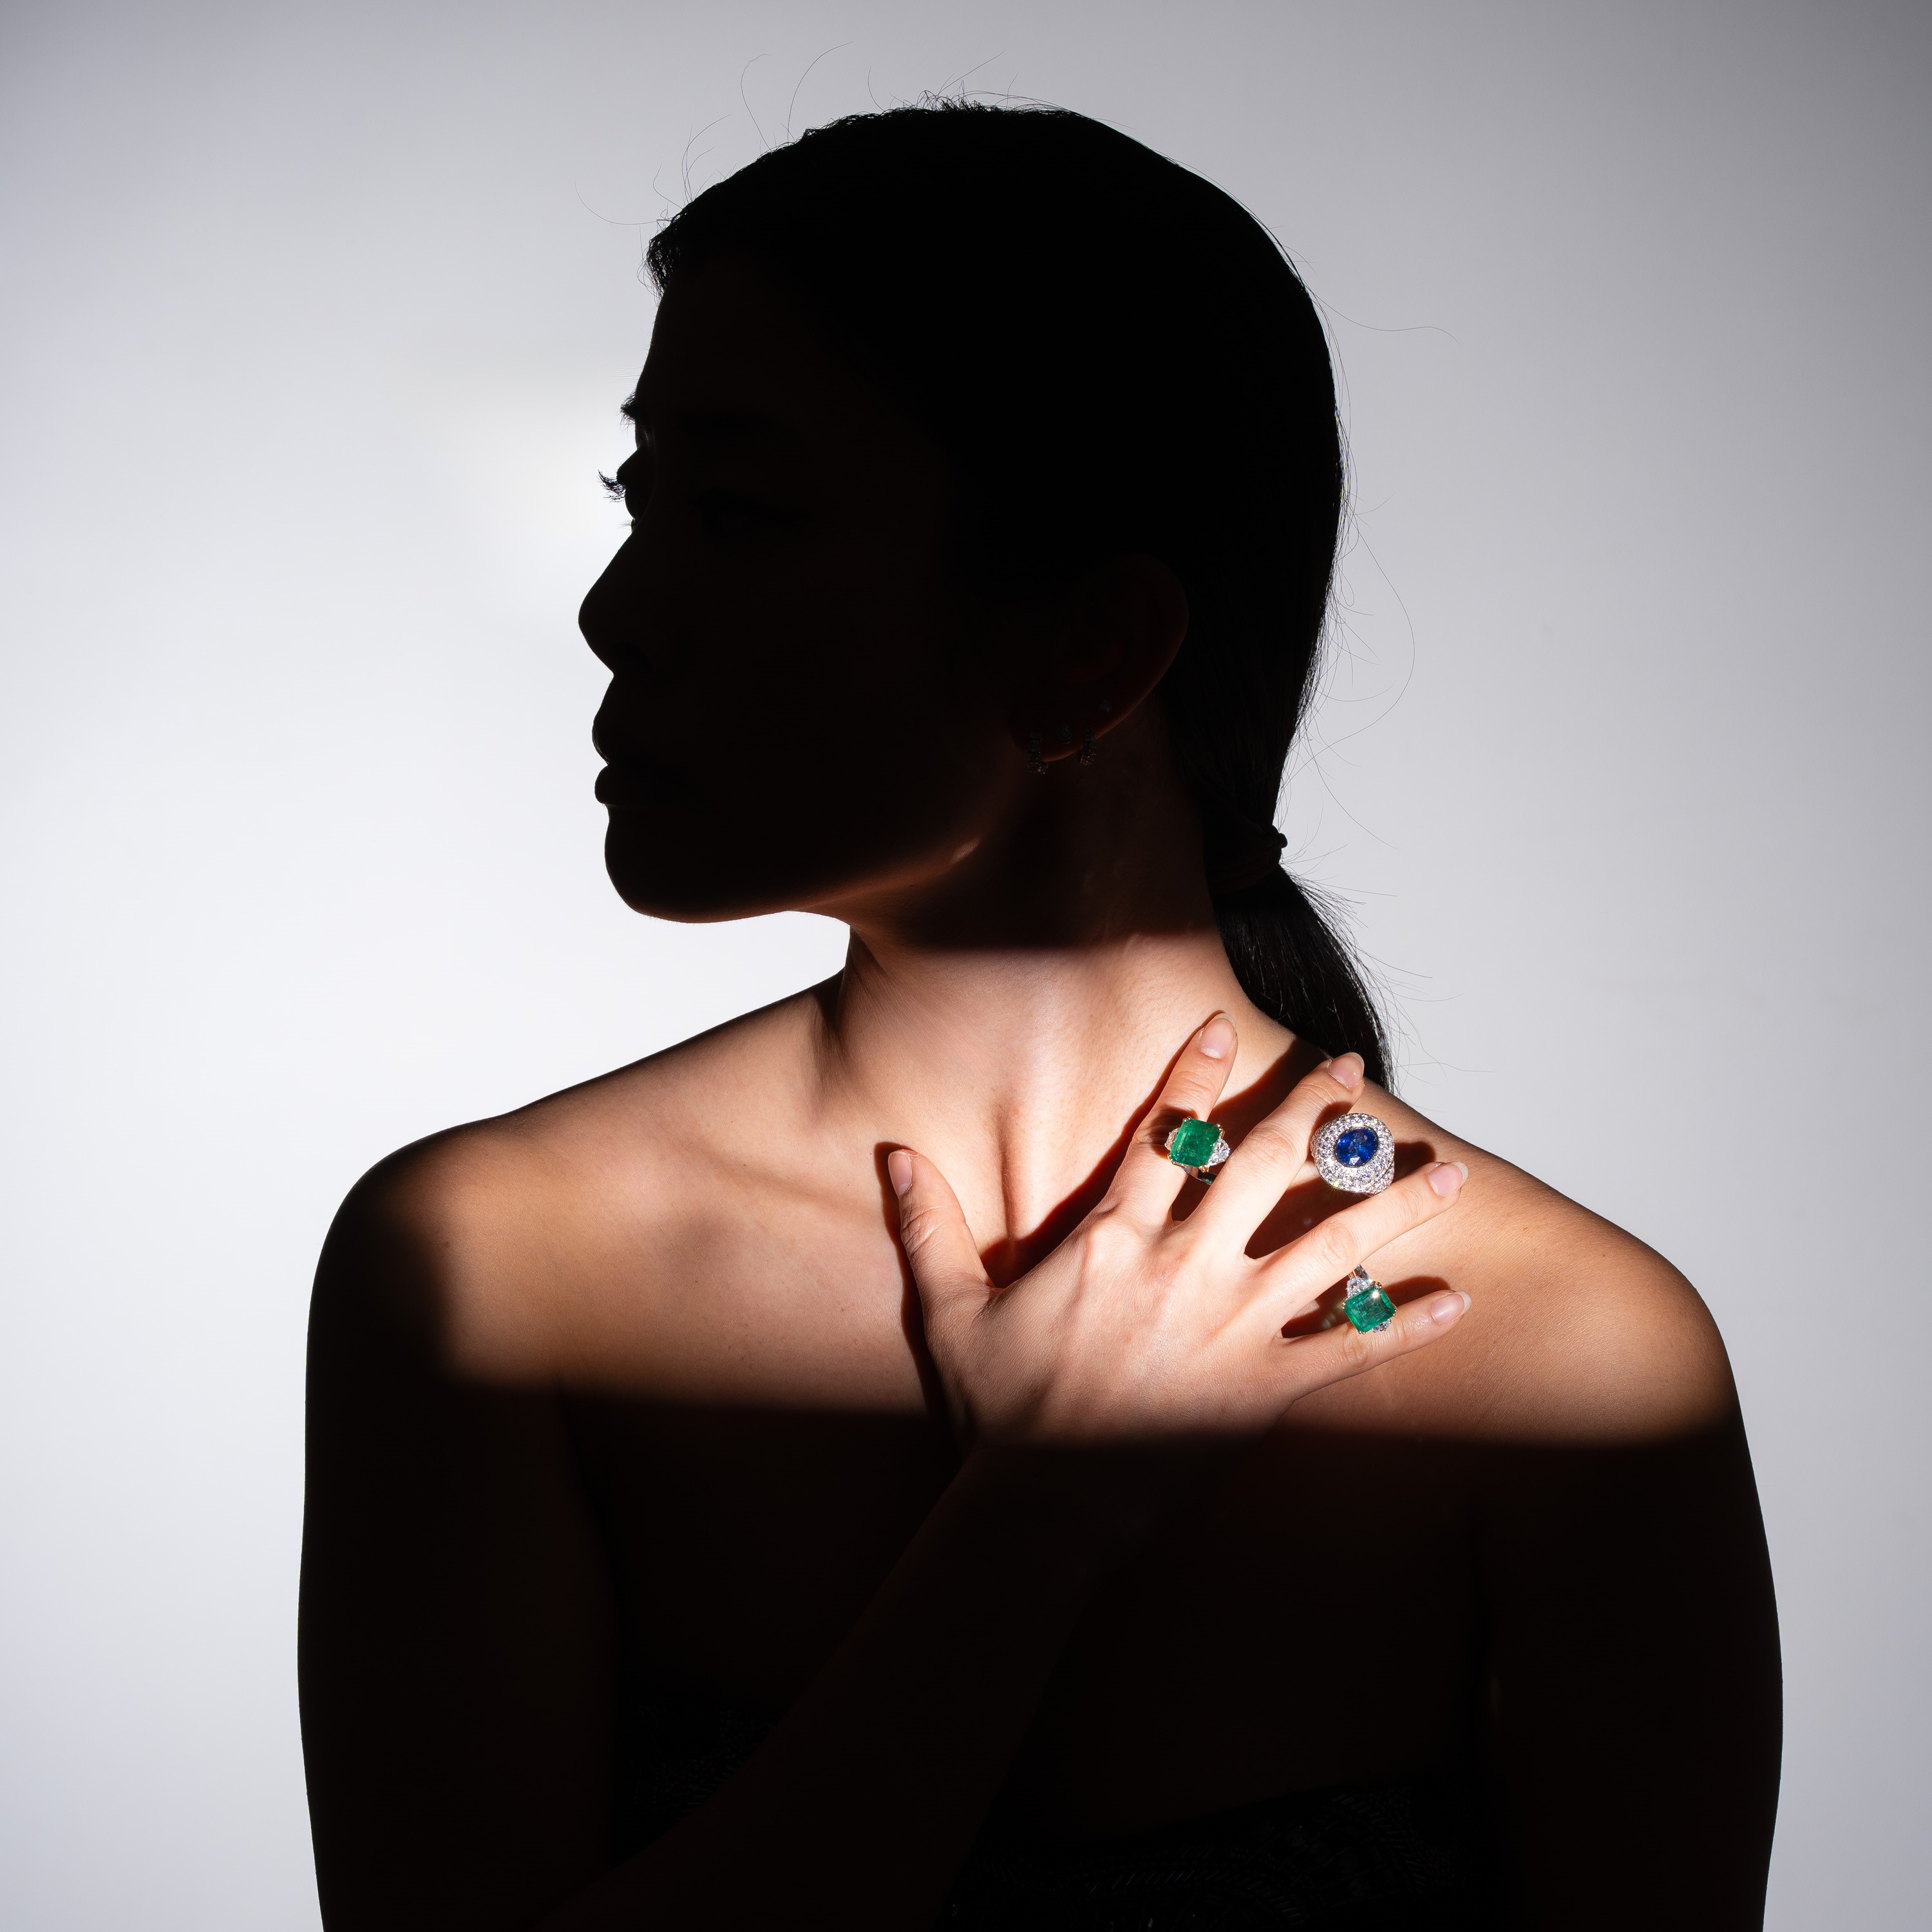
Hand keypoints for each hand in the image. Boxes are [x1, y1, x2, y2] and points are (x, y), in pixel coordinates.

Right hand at [887, 1016, 1467, 1447]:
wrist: (1043, 1510)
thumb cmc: (998, 1409)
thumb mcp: (951, 1310)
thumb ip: (928, 1225)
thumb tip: (891, 1151)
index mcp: (1113, 1239)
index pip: (1164, 1134)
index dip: (1196, 1075)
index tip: (1227, 1026)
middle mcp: (1183, 1268)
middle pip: (1263, 1166)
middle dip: (1313, 1111)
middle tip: (1352, 1070)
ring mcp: (1232, 1328)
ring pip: (1330, 1248)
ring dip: (1393, 1205)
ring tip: (1451, 1170)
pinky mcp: (1264, 1390)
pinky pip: (1348, 1351)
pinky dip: (1405, 1326)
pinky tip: (1458, 1302)